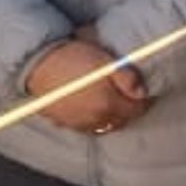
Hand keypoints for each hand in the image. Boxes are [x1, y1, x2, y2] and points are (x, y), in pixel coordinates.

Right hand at [25, 39, 148, 135]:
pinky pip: (86, 127)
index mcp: (108, 104)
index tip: (147, 93)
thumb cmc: (72, 58)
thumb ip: (126, 78)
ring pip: (105, 126)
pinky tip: (93, 110)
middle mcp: (95, 119)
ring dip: (113, 117)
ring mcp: (78, 123)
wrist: (38, 64)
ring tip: (114, 104)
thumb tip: (142, 92)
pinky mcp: (64, 123)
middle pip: (122, 120)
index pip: (136, 109)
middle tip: (132, 97)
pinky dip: (94, 120)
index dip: (145, 101)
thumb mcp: (105, 61)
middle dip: (130, 110)